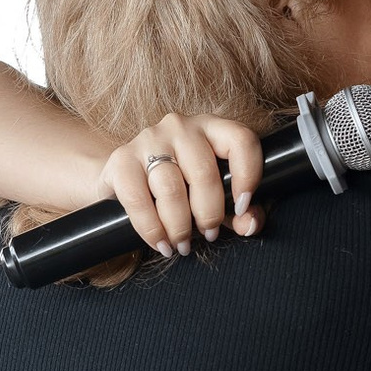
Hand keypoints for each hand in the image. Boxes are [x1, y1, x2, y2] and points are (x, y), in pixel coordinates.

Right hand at [102, 113, 269, 258]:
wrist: (124, 182)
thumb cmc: (181, 188)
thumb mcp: (217, 198)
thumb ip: (242, 212)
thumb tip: (249, 225)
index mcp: (212, 129)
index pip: (241, 140)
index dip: (248, 176)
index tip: (241, 207)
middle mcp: (181, 127)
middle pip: (204, 174)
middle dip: (209, 215)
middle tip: (208, 234)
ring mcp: (149, 139)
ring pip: (172, 189)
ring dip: (180, 226)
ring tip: (182, 244)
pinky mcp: (121, 159)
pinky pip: (138, 199)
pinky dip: (151, 228)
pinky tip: (160, 241)